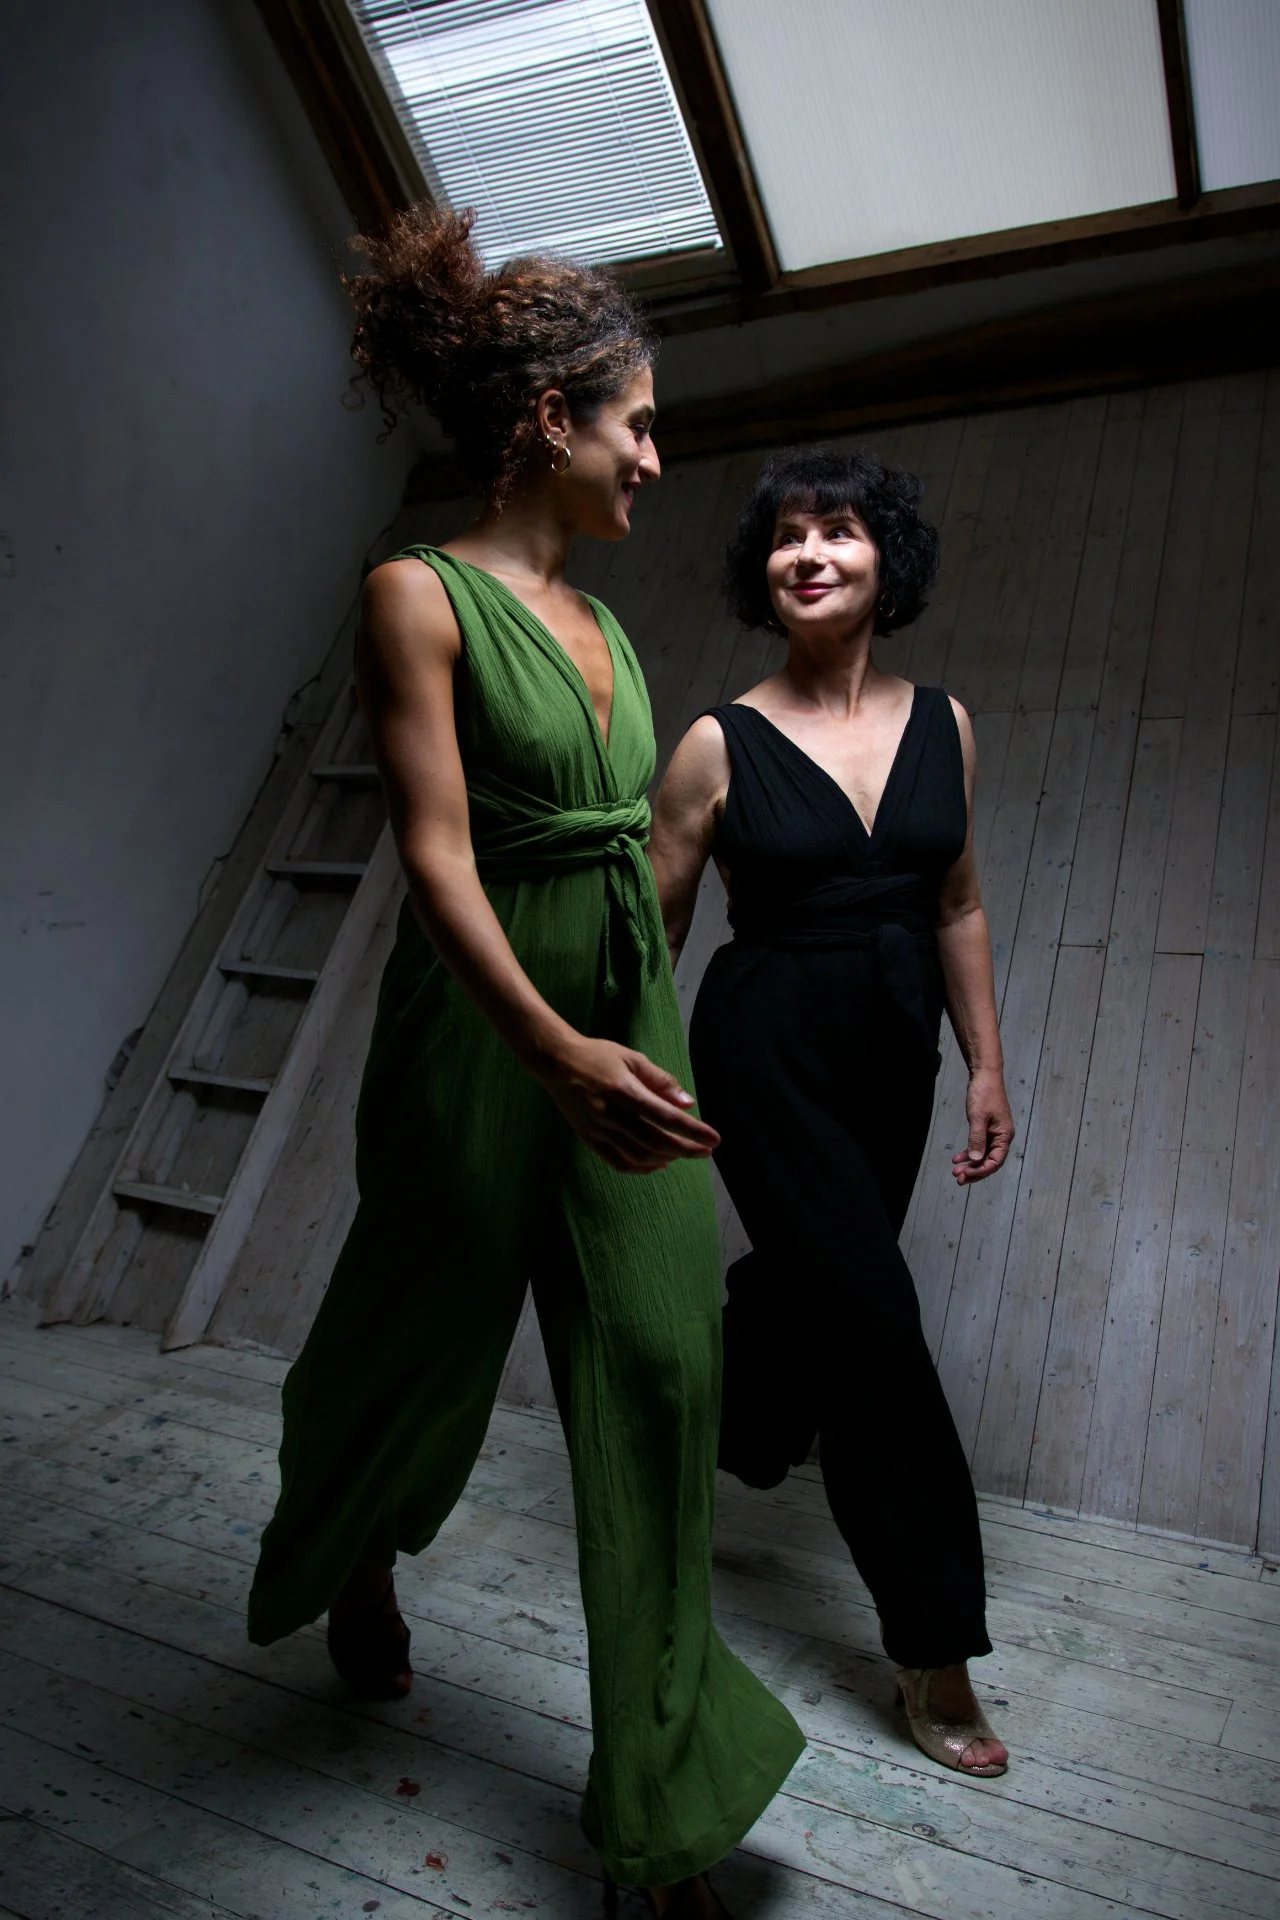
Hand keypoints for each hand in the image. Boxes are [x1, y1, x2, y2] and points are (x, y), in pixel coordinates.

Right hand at [539, 1034, 719, 1173]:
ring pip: (639, 1155)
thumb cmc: (597, 1055)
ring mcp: (598, 1129)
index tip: (713, 1139)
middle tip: (706, 1151)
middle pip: (656, 1141)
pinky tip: (657, 1163)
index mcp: (624, 1091)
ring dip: (666, 1158)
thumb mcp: (632, 1058)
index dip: (693, 1131)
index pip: (666, 1117)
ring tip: (683, 1154)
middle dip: (686, 1149)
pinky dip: (641, 1167)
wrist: (555, 1062)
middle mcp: (611, 1114)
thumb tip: (687, 1103)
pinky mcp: (589, 1138)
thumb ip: (660, 1080)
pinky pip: (618, 1162)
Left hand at [952, 1069, 1013, 1183]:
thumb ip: (977, 1139)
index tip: (965, 1174)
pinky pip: (979, 1146)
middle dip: (974, 1171)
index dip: (980, 1171)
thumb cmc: (984, 1094)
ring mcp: (994, 1133)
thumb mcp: (978, 1117)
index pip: (995, 1162)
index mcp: (1004, 1136)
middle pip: (989, 1161)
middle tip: (958, 1179)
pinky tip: (957, 1158)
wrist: (984, 1075)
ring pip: (983, 1155)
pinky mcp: (986, 1128)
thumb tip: (975, 1160)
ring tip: (956, 1171)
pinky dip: (969, 1152)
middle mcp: (1001, 1137)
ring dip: (970, 1164)